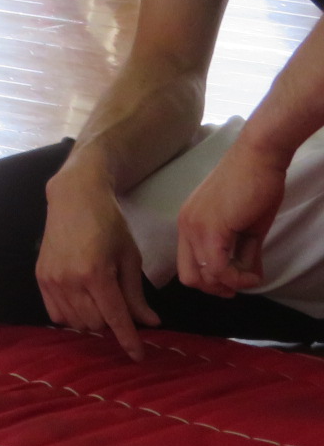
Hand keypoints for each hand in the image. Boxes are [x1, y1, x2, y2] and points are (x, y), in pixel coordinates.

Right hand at [37, 166, 160, 358]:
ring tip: (100, 303)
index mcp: (97, 274)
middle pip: (94, 324)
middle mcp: (70, 280)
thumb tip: (149, 323)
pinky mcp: (40, 277)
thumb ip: (136, 293)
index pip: (116, 319)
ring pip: (74, 322)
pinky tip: (80, 303)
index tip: (138, 357)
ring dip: (91, 321)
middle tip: (119, 307)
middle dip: (111, 324)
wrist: (73, 199)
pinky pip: (55, 313)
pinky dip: (70, 316)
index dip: (129, 341)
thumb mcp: (130, 257)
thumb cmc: (109, 223)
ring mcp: (52, 280)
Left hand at [176, 138, 285, 296]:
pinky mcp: (211, 229)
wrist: (259, 157)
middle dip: (218, 288)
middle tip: (243, 282)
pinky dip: (238, 278)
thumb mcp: (247, 228)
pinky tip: (254, 274)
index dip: (212, 281)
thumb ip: (242, 252)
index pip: (187, 266)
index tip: (236, 281)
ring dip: (233, 283)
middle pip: (190, 278)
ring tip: (253, 273)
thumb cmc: (255, 186)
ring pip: (205, 276)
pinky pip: (218, 269)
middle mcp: (185, 226)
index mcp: (189, 224)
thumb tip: (247, 277)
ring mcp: (194, 227)